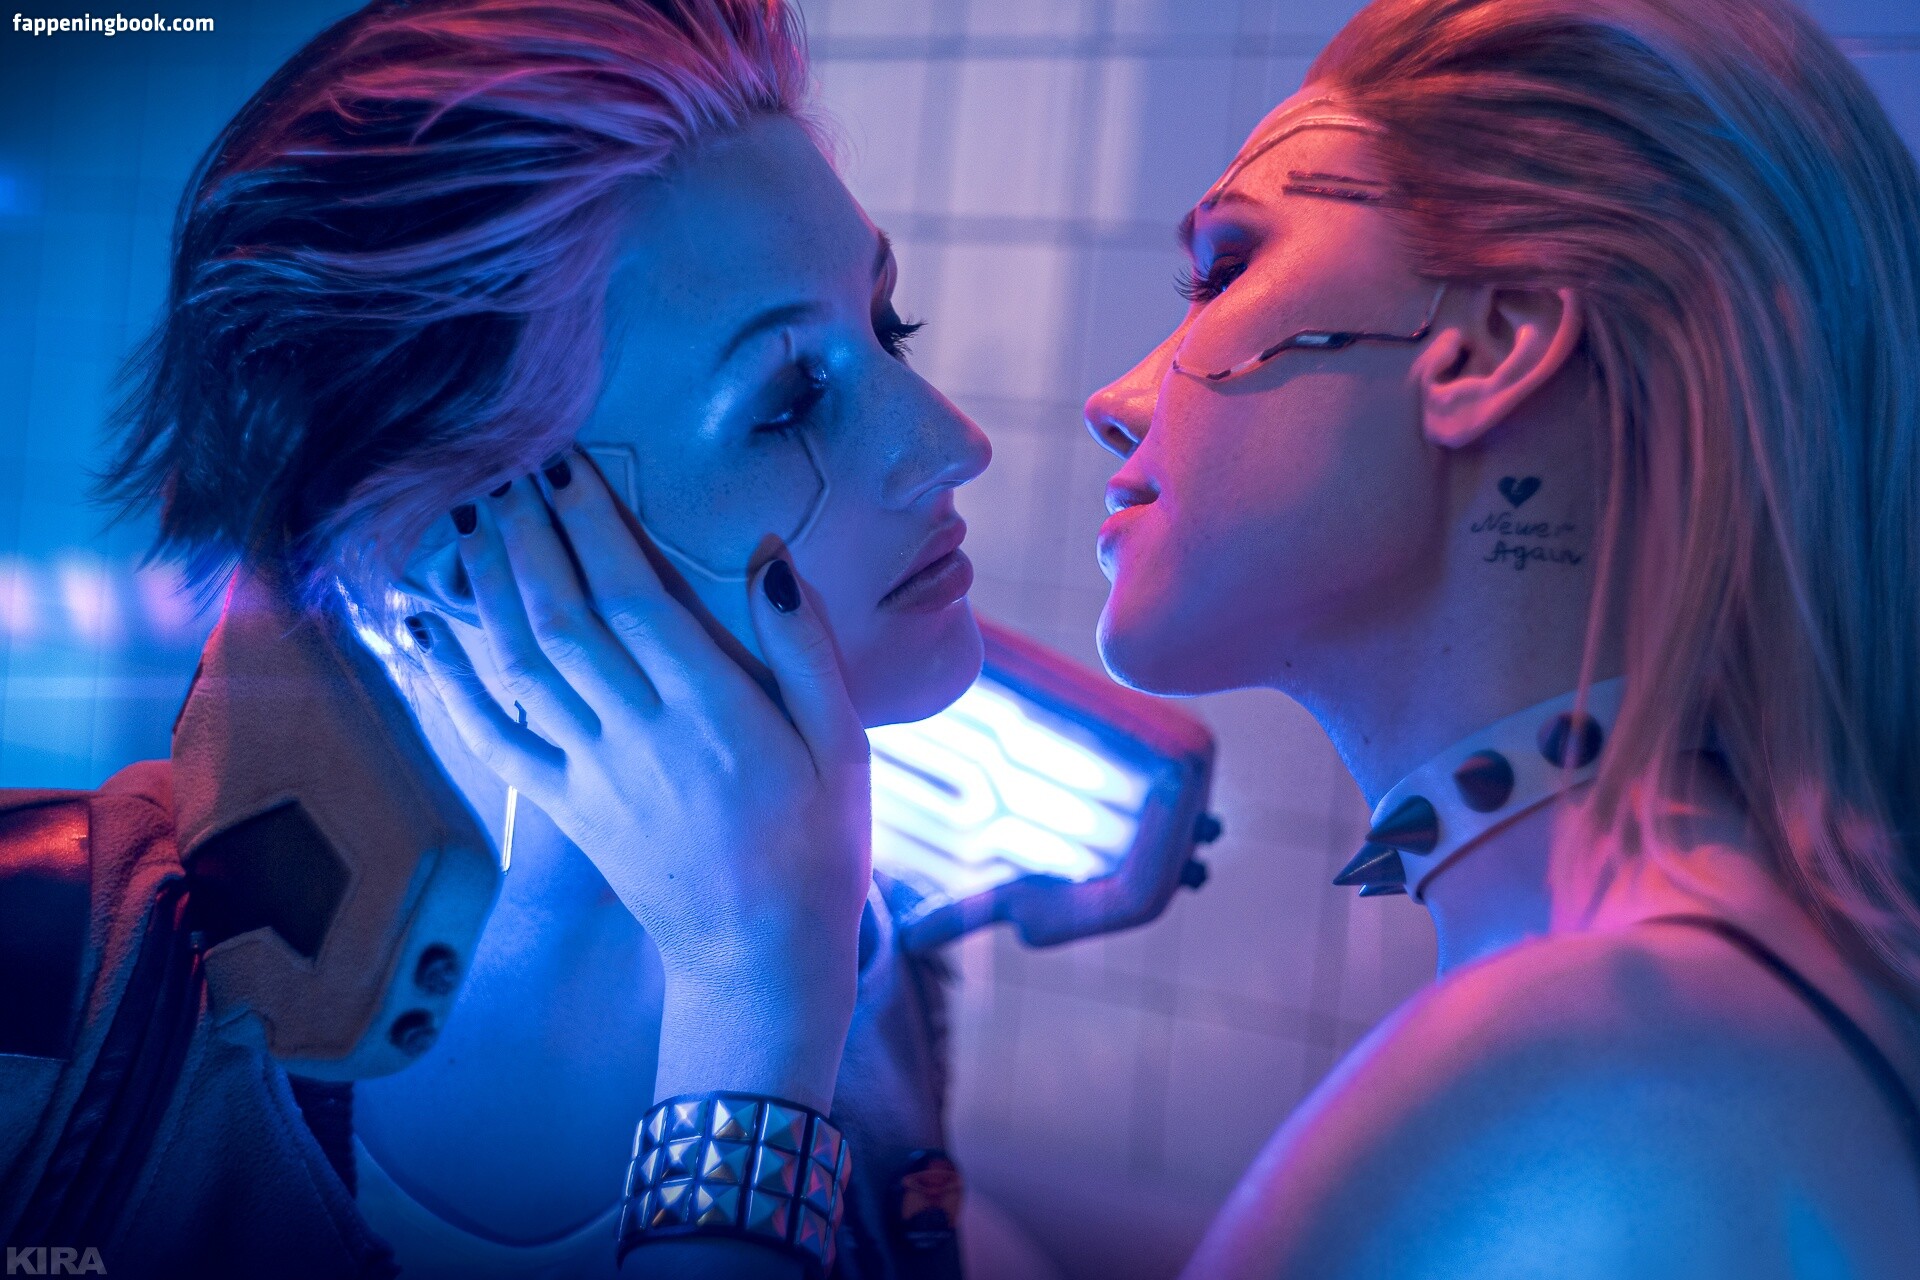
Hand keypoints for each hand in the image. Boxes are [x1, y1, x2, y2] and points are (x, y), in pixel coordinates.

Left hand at [408, 449, 871, 1110]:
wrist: (762, 962)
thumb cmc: (818, 846)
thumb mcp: (843, 744)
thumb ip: (804, 647)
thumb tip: (767, 555)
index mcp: (715, 714)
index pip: (637, 598)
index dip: (594, 526)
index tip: (566, 465)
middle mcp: (641, 738)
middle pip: (565, 619)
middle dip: (528, 536)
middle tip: (504, 469)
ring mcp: (594, 776)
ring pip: (522, 666)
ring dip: (489, 588)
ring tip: (464, 520)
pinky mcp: (566, 810)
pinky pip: (493, 743)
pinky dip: (450, 688)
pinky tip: (424, 638)